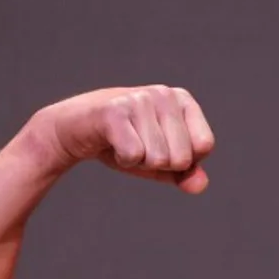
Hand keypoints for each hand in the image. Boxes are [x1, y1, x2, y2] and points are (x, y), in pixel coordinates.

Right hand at [29, 85, 214, 193]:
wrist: (74, 130)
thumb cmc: (124, 143)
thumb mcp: (160, 161)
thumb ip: (185, 174)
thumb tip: (201, 185)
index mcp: (182, 100)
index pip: (205, 146)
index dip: (182, 159)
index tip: (160, 145)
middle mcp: (163, 94)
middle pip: (181, 157)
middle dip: (158, 163)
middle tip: (138, 145)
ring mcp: (138, 100)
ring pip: (158, 158)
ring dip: (138, 161)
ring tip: (124, 142)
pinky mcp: (114, 111)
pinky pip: (134, 156)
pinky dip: (122, 160)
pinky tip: (111, 143)